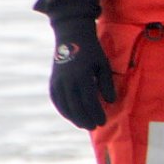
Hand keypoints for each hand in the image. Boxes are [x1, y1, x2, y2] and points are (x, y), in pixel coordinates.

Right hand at [37, 0, 115, 130]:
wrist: (71, 36)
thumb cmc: (92, 51)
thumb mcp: (103, 65)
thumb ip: (106, 84)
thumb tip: (110, 101)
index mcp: (82, 76)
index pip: (89, 102)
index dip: (96, 114)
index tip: (103, 122)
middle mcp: (67, 80)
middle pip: (76, 107)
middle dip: (86, 119)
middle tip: (94, 127)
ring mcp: (58, 81)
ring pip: (64, 106)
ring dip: (74, 118)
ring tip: (83, 125)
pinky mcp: (53, 81)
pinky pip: (57, 100)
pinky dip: (63, 110)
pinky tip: (71, 116)